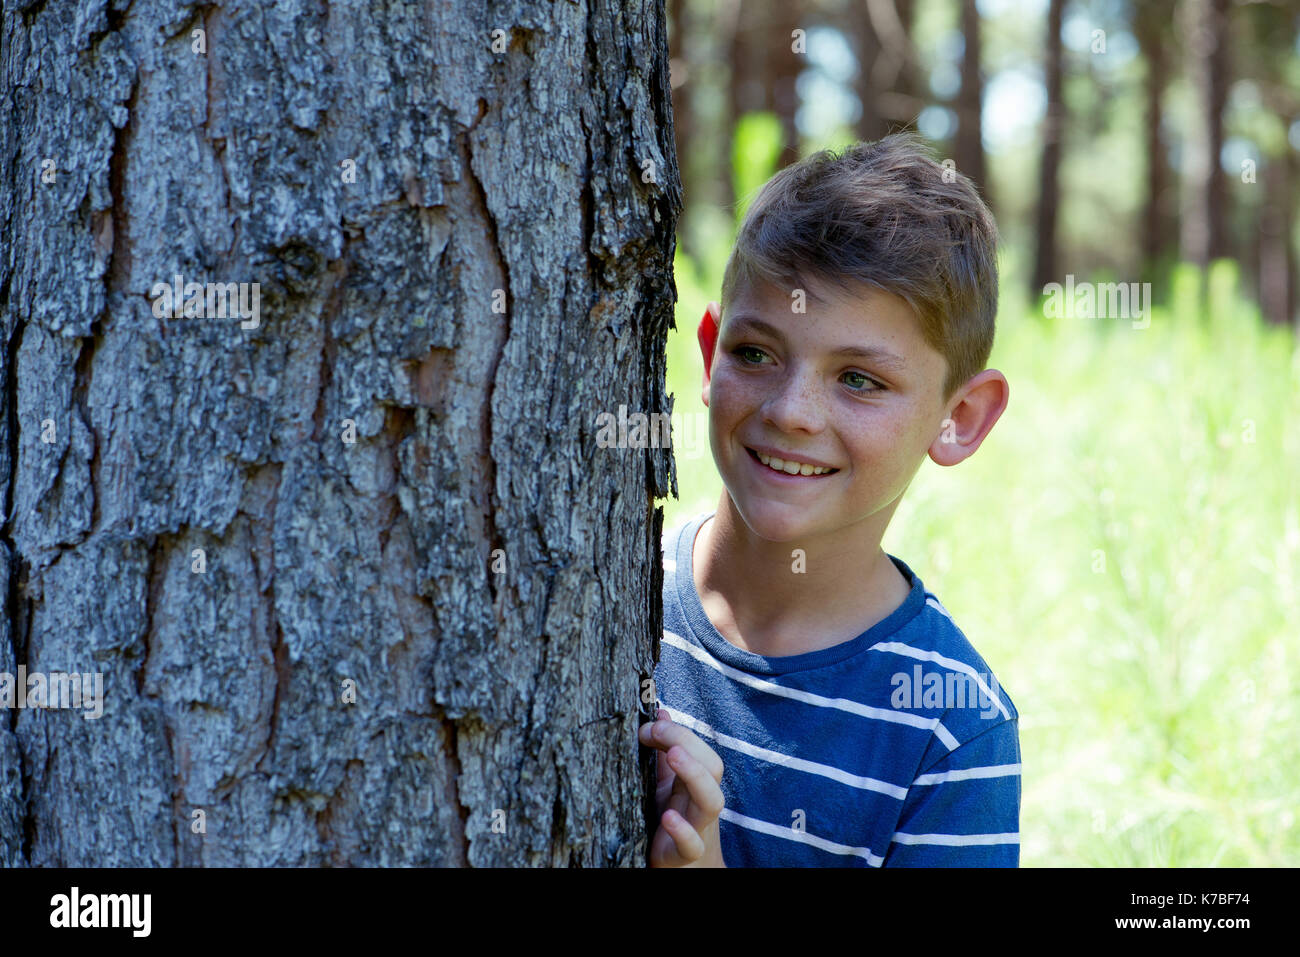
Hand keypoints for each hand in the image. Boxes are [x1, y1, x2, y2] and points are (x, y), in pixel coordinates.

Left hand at [638, 709, 725, 866]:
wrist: (682, 867)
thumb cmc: (672, 821)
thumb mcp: (665, 784)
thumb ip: (663, 752)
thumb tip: (661, 713)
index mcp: (696, 782)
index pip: (700, 749)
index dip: (677, 732)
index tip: (647, 727)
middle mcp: (701, 801)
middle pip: (711, 768)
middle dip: (688, 742)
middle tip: (656, 731)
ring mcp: (697, 828)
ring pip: (711, 802)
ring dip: (694, 775)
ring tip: (673, 755)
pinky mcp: (684, 855)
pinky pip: (692, 844)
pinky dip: (683, 830)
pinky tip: (668, 816)